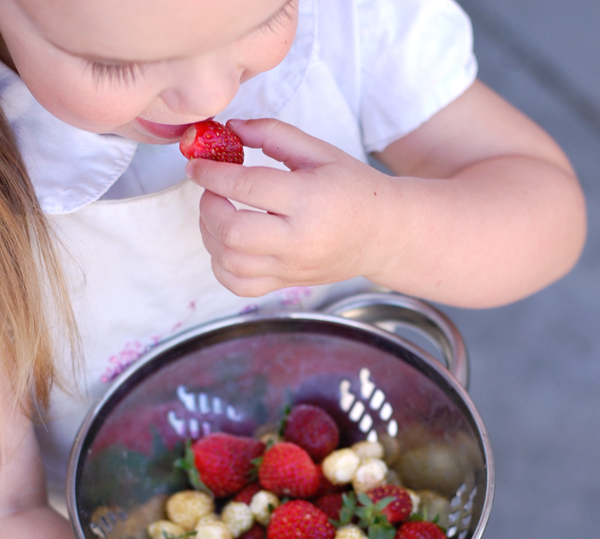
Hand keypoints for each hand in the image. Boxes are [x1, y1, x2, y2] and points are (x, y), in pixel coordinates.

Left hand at [186, 118, 395, 296]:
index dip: (212, 172)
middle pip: (231, 232)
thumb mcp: (320, 152)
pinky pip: (239, 285)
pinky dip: (220, 266)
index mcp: (309, 200)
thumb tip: (230, 128)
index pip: (246, 186)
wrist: (383, 234)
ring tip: (216, 213)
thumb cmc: (354, 189)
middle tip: (210, 189)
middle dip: (208, 207)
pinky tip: (226, 244)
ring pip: (229, 262)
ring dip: (209, 235)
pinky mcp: (286, 283)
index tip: (196, 163)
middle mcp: (298, 240)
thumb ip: (274, 134)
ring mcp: (291, 267)